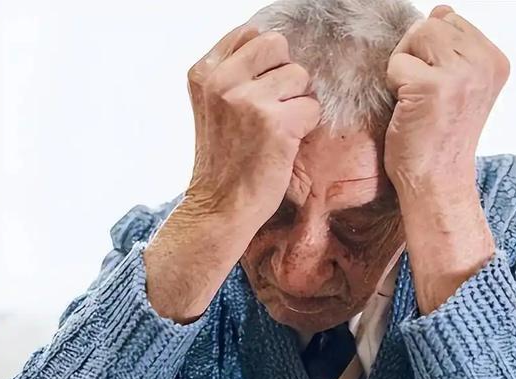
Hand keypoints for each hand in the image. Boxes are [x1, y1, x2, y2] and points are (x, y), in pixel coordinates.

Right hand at [186, 24, 320, 226]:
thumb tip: (273, 49)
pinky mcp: (276, 124)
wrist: (219, 207)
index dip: (265, 60)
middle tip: (275, 106)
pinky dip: (306, 127)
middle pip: (277, 45)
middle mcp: (223, 81)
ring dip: (297, 103)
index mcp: (203, 72)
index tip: (262, 88)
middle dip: (284, 73)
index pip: (249, 34)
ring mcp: (249, 101)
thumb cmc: (222, 161)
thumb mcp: (211, 107)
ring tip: (277, 130)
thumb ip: (232, 75)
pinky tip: (285, 145)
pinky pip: (312, 108)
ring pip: (299, 76)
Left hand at [383, 5, 504, 313]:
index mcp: (496, 62)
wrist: (436, 183)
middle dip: (417, 55)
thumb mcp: (456, 88)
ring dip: (405, 67)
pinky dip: (394, 85)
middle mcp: (485, 64)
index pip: (452, 21)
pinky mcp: (431, 86)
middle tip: (423, 97)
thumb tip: (440, 11)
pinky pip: (397, 63)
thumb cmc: (438, 140)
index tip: (437, 90)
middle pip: (433, 24)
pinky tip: (409, 111)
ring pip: (417, 35)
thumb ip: (452, 49)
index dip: (432, 52)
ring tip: (417, 102)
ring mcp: (461, 73)